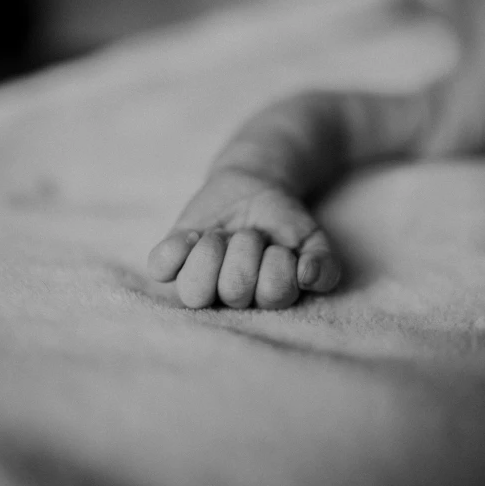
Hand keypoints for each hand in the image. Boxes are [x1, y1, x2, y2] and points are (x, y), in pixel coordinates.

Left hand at [147, 170, 339, 308]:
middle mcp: (227, 298)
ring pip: (194, 292)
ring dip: (213, 252)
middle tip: (250, 234)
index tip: (278, 245)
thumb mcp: (311, 238)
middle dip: (248, 250)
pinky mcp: (169, 260)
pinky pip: (160, 268)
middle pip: (234, 292)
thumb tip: (308, 276)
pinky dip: (175, 249)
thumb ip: (324, 263)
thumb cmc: (283, 223)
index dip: (278, 263)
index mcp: (263, 300)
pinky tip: (193, 234)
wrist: (255, 185)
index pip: (272, 296)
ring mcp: (196, 281)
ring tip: (222, 236)